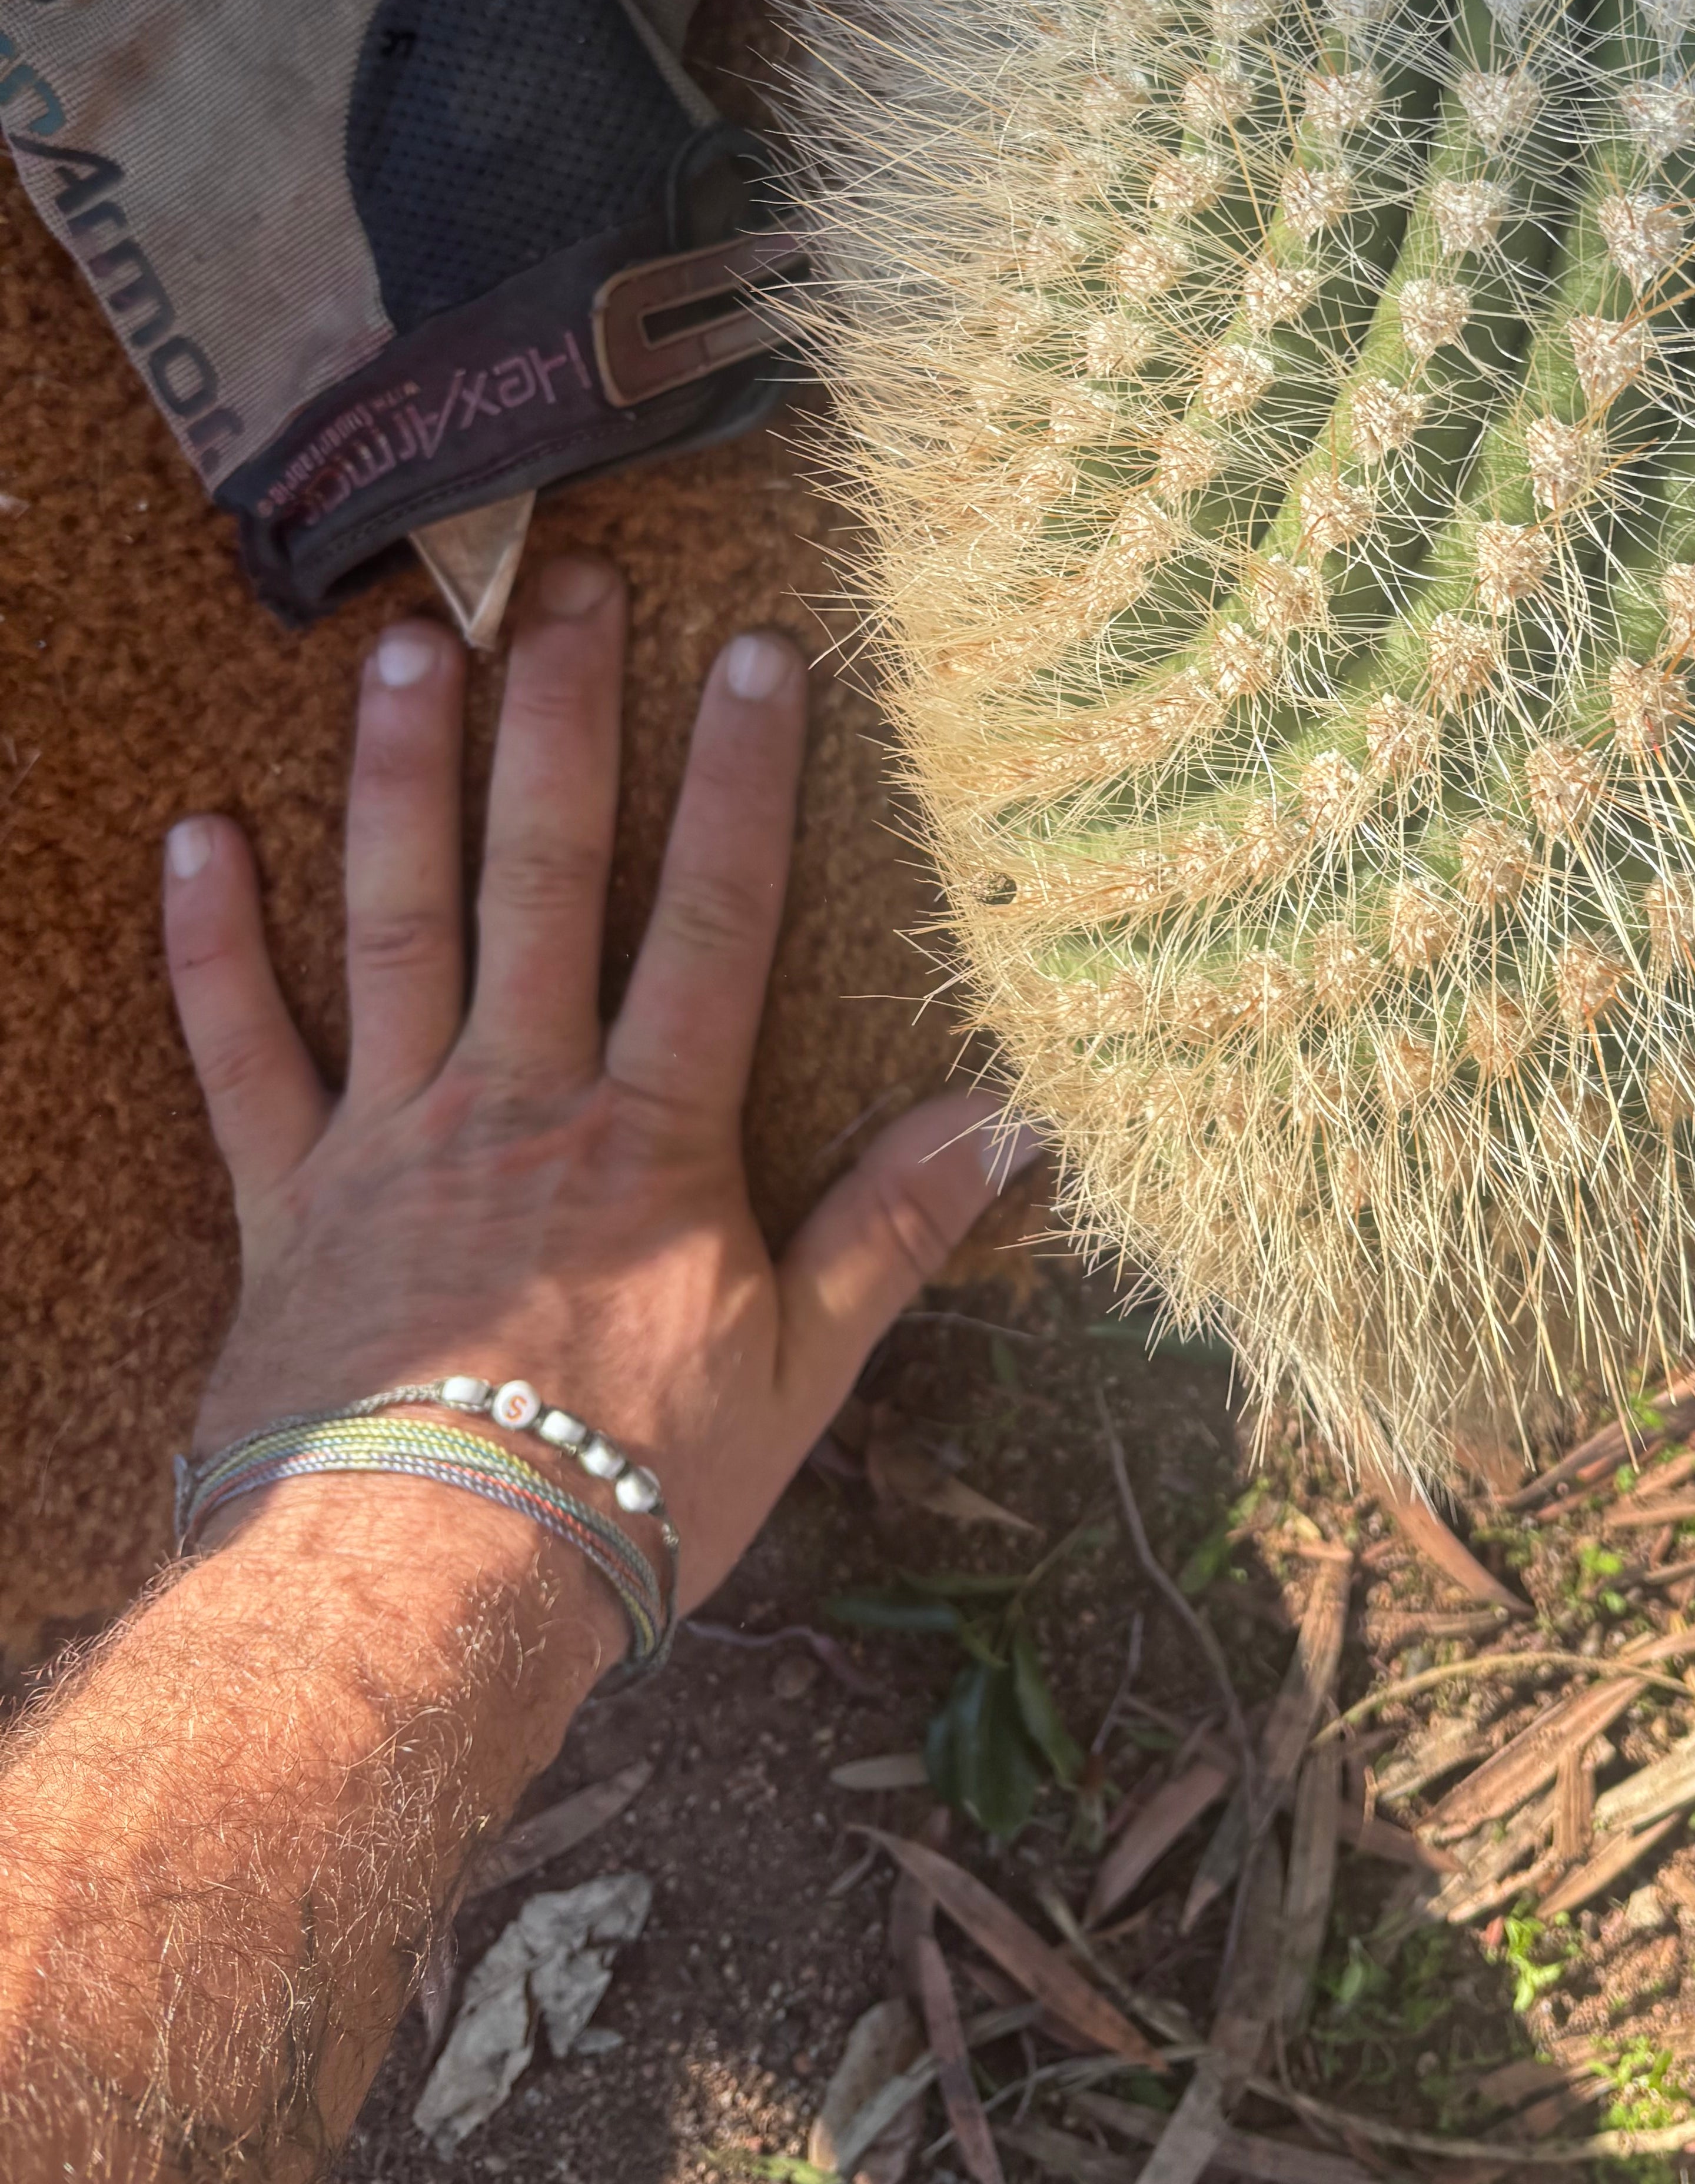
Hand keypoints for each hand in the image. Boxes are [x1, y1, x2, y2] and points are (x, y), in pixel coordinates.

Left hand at [163, 551, 1031, 1622]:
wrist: (424, 1600)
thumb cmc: (628, 1493)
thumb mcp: (800, 1376)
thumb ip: (891, 1233)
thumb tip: (1010, 1119)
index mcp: (649, 1136)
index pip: (714, 920)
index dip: (743, 779)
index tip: (758, 649)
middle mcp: (519, 1100)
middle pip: (545, 874)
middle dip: (562, 719)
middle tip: (567, 583)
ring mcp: (391, 1139)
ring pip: (393, 922)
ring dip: (397, 779)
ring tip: (400, 648)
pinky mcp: (286, 1202)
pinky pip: (237, 1055)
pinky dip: (210, 947)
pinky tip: (195, 837)